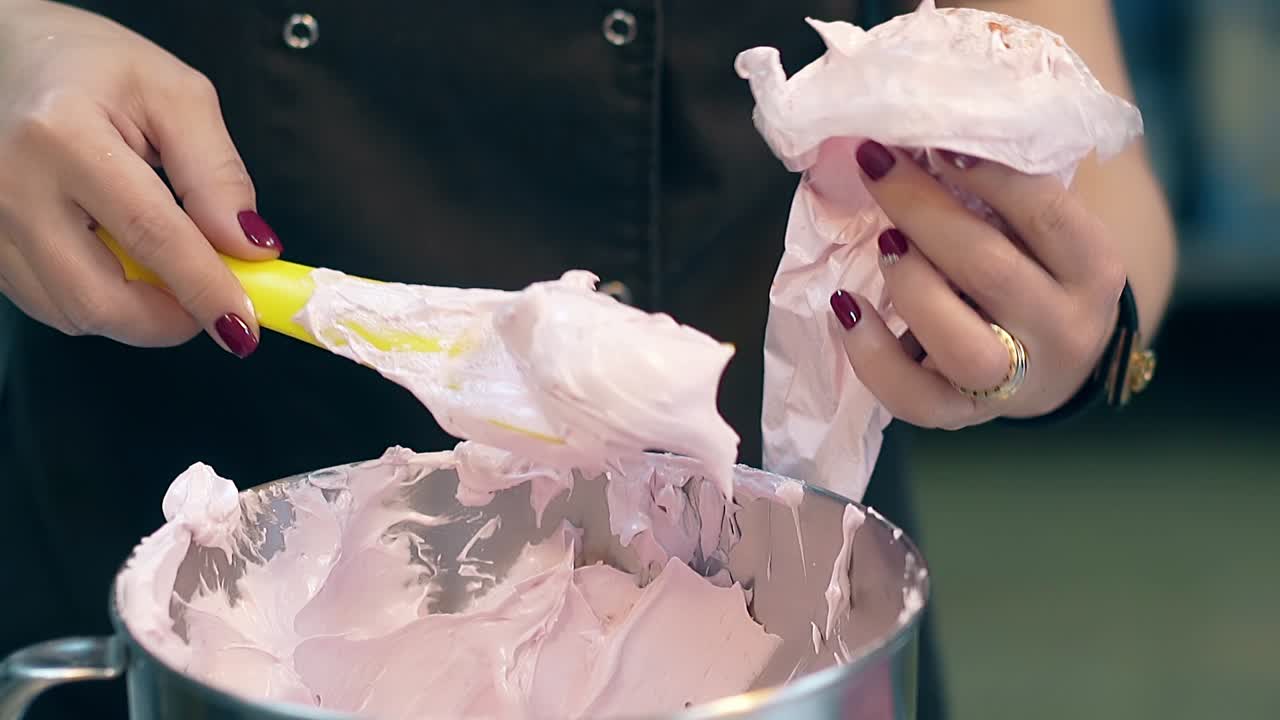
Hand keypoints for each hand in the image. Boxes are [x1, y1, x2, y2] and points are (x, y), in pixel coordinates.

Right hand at [0, 1, 279, 355]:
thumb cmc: (91, 68)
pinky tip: (120, 262)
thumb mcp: (175, 96)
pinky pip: (49, 303)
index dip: (205, 289)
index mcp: (64, 136)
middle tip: (213, 303)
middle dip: (169, 320)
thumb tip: (251, 248)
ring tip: (168, 271)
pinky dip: (99, 300)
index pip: (151, 235)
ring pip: (72, 313)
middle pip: (98, 298)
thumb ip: (218, 174)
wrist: (2, 53)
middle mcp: (12, 187)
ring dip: (136, 313)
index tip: (243, 324)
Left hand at [828, 140, 1124, 429]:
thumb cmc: (1036, 272)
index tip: (935, 140)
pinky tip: (846, 307)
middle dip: (922, 210)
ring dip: (911, 286)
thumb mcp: (1043, 230)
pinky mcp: (963, 416)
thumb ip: (1002, 190)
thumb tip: (922, 132)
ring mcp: (1016, 382)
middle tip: (876, 165)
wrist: (1056, 364)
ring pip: (960, 343)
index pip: (1045, 212)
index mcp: (1093, 269)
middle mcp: (1065, 329)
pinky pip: (912, 397)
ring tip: (884, 243)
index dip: (986, 172)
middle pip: (989, 270)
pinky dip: (870, 354)